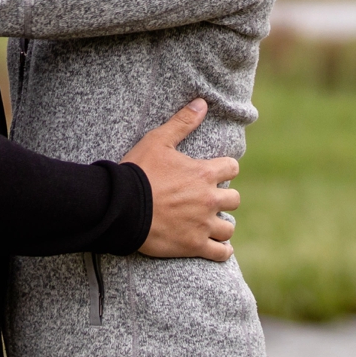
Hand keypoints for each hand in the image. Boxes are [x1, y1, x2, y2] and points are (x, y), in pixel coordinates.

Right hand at [123, 100, 239, 260]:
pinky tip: (218, 248)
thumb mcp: (158, 141)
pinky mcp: (193, 245)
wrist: (121, 206)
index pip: (232, 168)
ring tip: (212, 224)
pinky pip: (220, 252)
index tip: (214, 172)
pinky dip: (221, 251)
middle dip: (223, 198)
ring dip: (222, 225)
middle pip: (234, 200)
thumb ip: (182, 122)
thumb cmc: (138, 171)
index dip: (224, 168)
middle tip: (209, 200)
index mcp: (204, 173)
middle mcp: (209, 199)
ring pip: (228, 228)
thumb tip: (202, 103)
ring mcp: (203, 224)